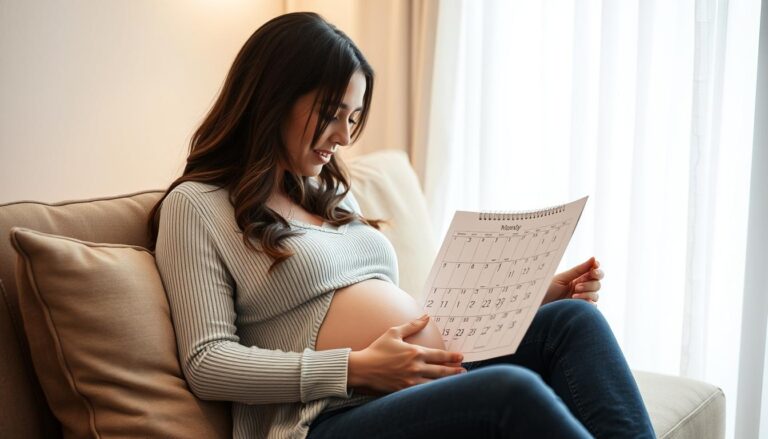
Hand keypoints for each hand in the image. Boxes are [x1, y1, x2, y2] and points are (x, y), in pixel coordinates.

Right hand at [348, 315, 465, 395]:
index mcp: (414, 352)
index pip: (439, 355)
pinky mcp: (405, 390)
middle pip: (441, 370)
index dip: (452, 356)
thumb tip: (426, 316)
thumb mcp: (393, 333)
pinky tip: (439, 391)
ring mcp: (411, 380)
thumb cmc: (377, 349)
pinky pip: (423, 391)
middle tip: (464, 370)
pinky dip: (433, 391)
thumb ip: (412, 325)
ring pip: (435, 382)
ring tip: (456, 382)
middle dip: (454, 370)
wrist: (363, 368)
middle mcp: (415, 367)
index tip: (461, 357)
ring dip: (447, 382)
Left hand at [543, 256, 603, 304]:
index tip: (595, 266)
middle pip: (597, 283)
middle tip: (577, 286)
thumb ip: (578, 270)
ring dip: (587, 293)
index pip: (594, 271)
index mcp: (577, 277)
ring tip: (573, 296)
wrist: (539, 305)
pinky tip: (575, 302)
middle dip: (590, 283)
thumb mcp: (562, 278)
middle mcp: (582, 287)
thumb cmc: (547, 290)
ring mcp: (582, 298)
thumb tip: (593, 258)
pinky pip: (592, 305)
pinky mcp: (581, 308)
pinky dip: (586, 302)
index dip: (597, 268)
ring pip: (596, 294)